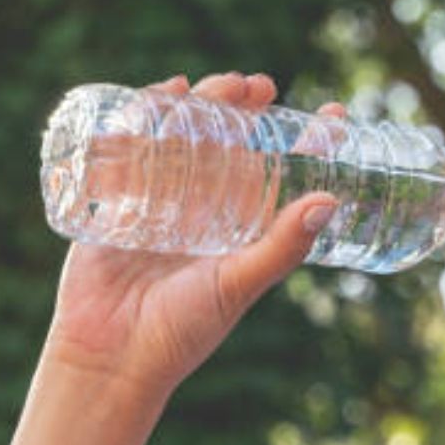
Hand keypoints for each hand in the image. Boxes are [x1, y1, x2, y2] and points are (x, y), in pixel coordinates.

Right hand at [43, 72, 347, 399]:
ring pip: (186, 135)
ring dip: (203, 102)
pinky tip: (162, 94)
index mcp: (242, 226)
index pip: (283, 171)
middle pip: (232, 140)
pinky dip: (145, 114)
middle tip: (261, 86)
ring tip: (220, 86)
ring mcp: (161, 199)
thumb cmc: (181, 331)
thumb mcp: (239, 284)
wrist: (109, 358)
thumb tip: (329, 201)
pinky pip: (133, 147)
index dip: (309, 140)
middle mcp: (206, 207)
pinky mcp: (118, 199)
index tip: (336, 111)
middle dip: (247, 106)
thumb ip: (281, 248)